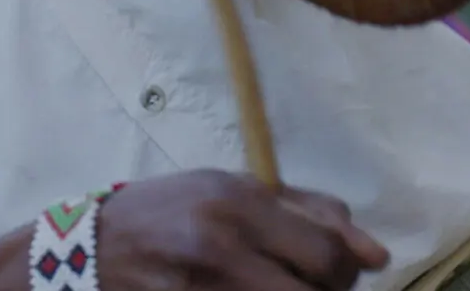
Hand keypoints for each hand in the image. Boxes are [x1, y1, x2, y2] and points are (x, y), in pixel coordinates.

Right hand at [95, 170, 389, 289]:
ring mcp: (203, 287)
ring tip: (281, 288)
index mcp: (237, 202)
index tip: (334, 273)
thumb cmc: (173, 211)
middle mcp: (221, 245)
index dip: (346, 272)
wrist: (93, 247)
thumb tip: (376, 256)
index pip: (329, 254)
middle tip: (311, 285)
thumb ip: (307, 211)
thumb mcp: (232, 189)